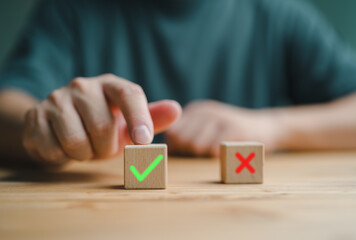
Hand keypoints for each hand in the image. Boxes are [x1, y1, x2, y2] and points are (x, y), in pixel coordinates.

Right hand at [23, 74, 180, 165]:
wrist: (61, 125)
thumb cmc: (104, 125)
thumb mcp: (129, 123)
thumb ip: (152, 117)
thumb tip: (176, 109)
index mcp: (110, 85)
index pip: (129, 94)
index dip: (139, 118)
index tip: (143, 141)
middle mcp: (82, 86)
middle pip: (102, 127)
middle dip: (105, 148)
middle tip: (101, 147)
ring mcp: (56, 99)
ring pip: (76, 142)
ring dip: (84, 154)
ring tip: (84, 146)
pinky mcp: (35, 116)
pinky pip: (52, 149)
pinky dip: (62, 157)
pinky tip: (64, 146)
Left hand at [165, 100, 279, 156]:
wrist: (267, 126)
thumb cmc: (231, 134)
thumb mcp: (208, 130)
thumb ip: (187, 138)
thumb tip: (168, 152)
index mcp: (197, 111)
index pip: (172, 132)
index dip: (177, 147)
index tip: (188, 152)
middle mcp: (207, 111)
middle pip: (181, 139)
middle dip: (188, 152)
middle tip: (203, 153)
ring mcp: (222, 118)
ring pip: (196, 145)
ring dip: (203, 156)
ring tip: (214, 152)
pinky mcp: (236, 129)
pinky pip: (215, 149)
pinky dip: (217, 156)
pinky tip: (225, 153)